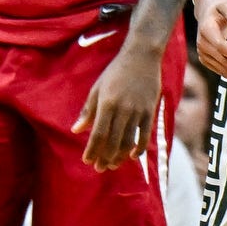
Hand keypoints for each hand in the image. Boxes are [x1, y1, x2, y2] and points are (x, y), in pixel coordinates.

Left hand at [72, 36, 164, 170]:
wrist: (141, 57)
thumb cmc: (115, 72)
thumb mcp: (97, 88)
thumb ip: (88, 111)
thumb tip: (76, 130)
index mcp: (106, 104)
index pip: (97, 134)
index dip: (92, 150)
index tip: (87, 160)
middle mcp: (122, 109)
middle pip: (112, 141)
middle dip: (104, 157)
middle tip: (99, 168)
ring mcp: (138, 111)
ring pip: (128, 141)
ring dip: (119, 156)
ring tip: (113, 165)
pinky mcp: (150, 111)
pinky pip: (145, 135)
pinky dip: (139, 148)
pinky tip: (132, 156)